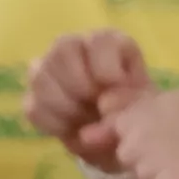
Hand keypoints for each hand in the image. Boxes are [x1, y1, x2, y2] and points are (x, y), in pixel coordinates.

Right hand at [26, 29, 155, 165]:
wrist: (119, 139)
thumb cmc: (136, 112)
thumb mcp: (145, 105)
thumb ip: (131, 98)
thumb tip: (105, 100)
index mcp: (108, 43)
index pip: (98, 39)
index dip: (105, 65)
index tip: (115, 87)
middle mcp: (74, 48)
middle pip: (62, 49)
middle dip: (80, 83)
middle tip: (97, 106)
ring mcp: (48, 71)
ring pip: (40, 76)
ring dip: (66, 105)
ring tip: (87, 122)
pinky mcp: (34, 99)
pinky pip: (33, 107)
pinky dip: (53, 123)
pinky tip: (72, 130)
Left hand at [101, 87, 178, 178]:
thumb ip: (142, 119)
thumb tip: (91, 125)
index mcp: (172, 96)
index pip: (122, 114)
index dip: (133, 134)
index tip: (162, 144)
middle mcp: (167, 111)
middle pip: (126, 143)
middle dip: (144, 160)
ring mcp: (170, 142)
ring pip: (136, 168)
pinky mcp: (177, 172)